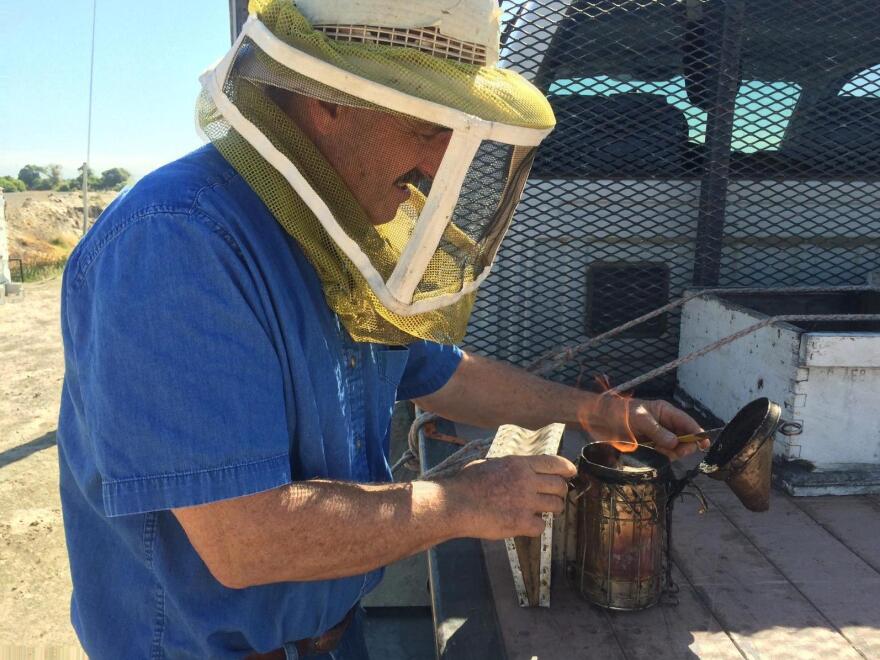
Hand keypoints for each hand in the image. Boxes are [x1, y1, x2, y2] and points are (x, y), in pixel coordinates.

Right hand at [442, 454, 576, 539]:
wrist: (455, 504)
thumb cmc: (466, 483)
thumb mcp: (491, 464)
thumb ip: (510, 466)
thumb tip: (521, 469)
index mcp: (519, 464)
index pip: (554, 463)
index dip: (567, 469)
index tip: (571, 473)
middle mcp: (527, 481)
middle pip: (560, 486)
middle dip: (559, 492)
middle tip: (551, 497)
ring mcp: (526, 503)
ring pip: (556, 506)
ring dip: (551, 509)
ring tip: (538, 511)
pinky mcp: (521, 523)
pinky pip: (541, 526)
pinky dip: (535, 527)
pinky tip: (524, 524)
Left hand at [628, 398, 706, 459]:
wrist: (604, 421)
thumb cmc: (622, 414)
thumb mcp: (641, 420)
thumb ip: (658, 431)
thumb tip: (674, 442)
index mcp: (666, 412)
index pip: (687, 422)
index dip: (697, 433)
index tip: (704, 443)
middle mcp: (666, 424)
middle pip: (685, 438)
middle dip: (684, 446)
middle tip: (675, 451)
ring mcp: (660, 436)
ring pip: (676, 448)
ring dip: (671, 452)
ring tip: (658, 449)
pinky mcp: (653, 446)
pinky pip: (665, 454)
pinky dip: (663, 456)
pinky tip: (654, 452)